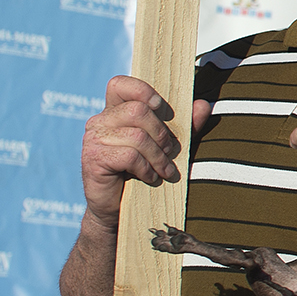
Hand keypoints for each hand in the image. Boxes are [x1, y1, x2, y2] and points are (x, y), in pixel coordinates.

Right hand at [80, 76, 208, 232]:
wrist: (119, 210)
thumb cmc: (144, 173)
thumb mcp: (169, 146)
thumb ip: (186, 125)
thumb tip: (203, 105)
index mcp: (114, 111)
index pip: (120, 84)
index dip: (143, 91)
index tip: (162, 110)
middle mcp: (100, 121)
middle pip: (137, 110)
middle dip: (162, 133)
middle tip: (169, 152)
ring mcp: (93, 139)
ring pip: (137, 136)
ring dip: (158, 156)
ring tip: (164, 170)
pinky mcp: (93, 159)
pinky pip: (130, 156)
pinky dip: (147, 168)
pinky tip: (151, 178)